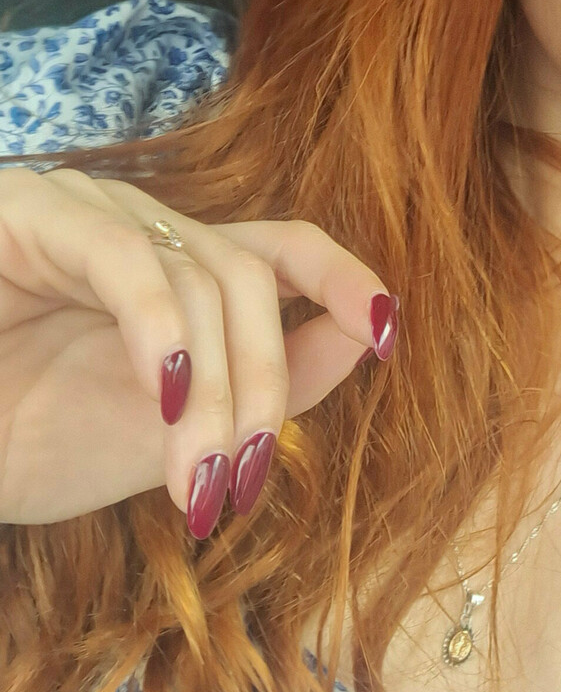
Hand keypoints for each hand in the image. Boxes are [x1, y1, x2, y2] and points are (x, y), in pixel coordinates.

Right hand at [0, 166, 398, 536]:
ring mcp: (81, 212)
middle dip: (261, 385)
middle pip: (251, 276)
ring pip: (202, 274)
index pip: (280, 246)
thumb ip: (265, 384)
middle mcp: (135, 228)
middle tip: (234, 481)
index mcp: (173, 270)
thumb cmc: (25, 443)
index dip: (343, 276)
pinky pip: (124, 259)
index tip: (392, 330)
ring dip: (215, 388)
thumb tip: (363, 340)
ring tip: (195, 478)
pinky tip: (167, 396)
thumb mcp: (168, 431)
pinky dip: (160, 328)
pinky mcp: (29, 210)